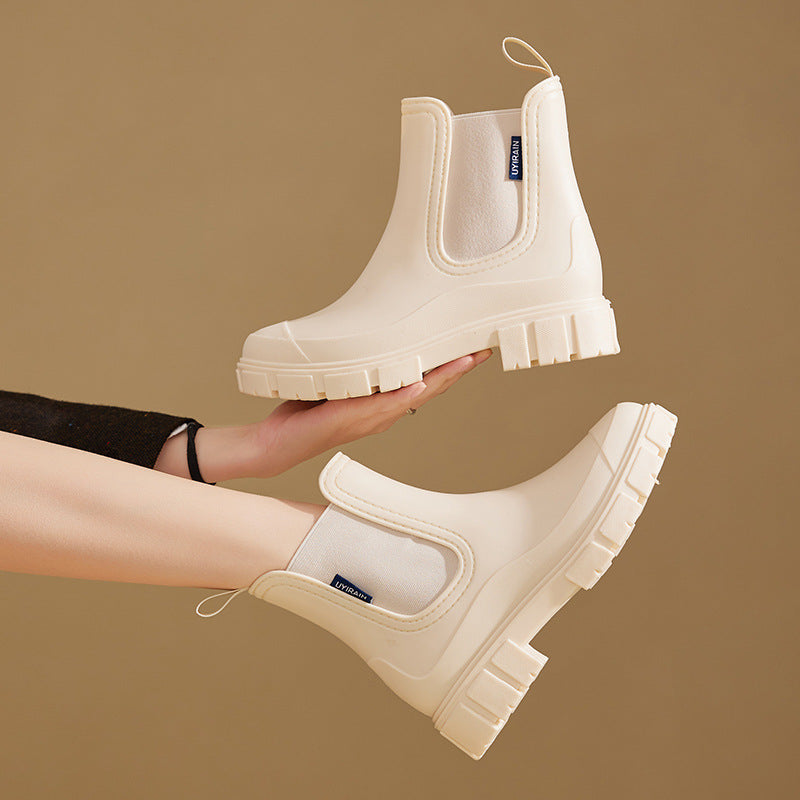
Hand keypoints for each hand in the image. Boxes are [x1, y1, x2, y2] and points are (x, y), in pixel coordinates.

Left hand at [155, 350, 491, 480]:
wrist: (273, 444)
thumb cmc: (303, 414)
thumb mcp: (334, 383)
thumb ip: (355, 370)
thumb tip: (367, 342)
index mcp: (381, 405)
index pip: (424, 383)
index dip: (449, 367)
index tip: (472, 347)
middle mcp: (382, 414)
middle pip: (430, 389)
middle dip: (458, 369)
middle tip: (484, 348)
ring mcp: (368, 419)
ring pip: (414, 395)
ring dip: (442, 378)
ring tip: (466, 360)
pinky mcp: (348, 419)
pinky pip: (383, 405)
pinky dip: (404, 395)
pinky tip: (422, 383)